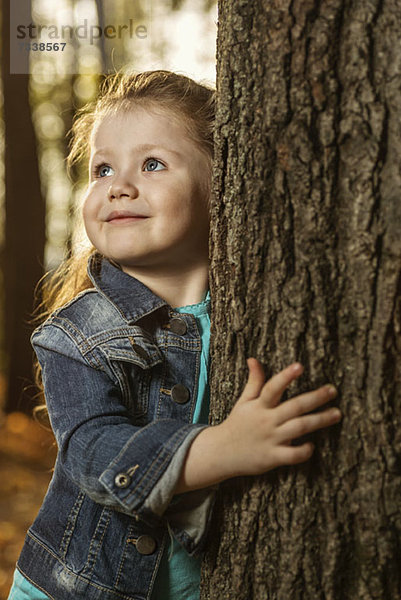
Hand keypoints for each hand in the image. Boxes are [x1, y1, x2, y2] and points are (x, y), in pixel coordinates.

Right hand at [218, 358, 341, 476]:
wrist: (221, 453)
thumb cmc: (237, 424)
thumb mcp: (243, 401)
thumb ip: (254, 381)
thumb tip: (253, 359)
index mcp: (259, 405)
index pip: (272, 387)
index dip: (286, 376)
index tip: (299, 366)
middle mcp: (266, 420)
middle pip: (294, 407)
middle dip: (315, 398)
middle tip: (333, 390)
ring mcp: (270, 439)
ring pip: (299, 428)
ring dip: (319, 420)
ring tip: (336, 414)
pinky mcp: (272, 457)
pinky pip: (292, 454)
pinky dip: (304, 450)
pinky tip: (313, 445)